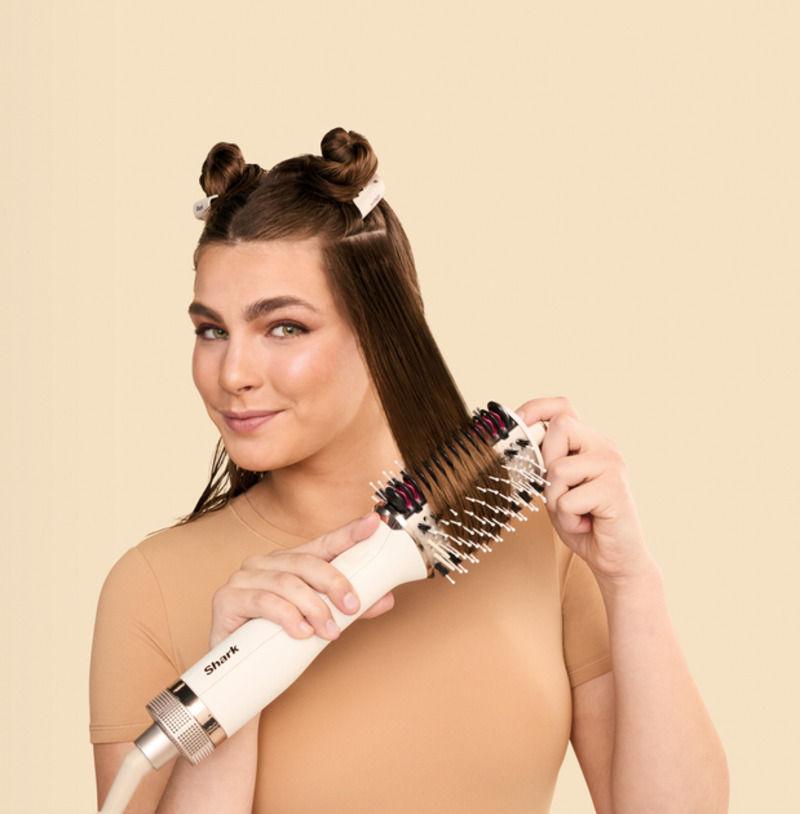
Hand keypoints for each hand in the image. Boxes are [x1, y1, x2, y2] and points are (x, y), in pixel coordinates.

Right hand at [209, 511, 394, 647]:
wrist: (237, 674)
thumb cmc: (277, 640)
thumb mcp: (318, 621)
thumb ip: (347, 609)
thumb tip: (386, 600)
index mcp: (289, 562)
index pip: (324, 543)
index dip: (349, 532)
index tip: (373, 523)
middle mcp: (266, 563)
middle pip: (306, 562)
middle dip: (335, 582)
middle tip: (353, 606)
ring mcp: (244, 578)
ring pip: (287, 583)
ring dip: (314, 607)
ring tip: (330, 632)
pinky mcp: (227, 599)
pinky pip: (263, 602)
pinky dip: (287, 617)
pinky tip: (301, 632)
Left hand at [514, 396, 658, 586]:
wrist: (616, 558)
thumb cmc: (583, 521)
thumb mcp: (556, 487)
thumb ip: (545, 464)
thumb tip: (518, 441)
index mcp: (590, 443)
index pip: (564, 407)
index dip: (536, 408)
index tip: (517, 422)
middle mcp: (605, 447)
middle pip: (560, 428)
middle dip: (546, 462)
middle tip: (559, 491)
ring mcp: (612, 465)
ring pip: (558, 468)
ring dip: (555, 499)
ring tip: (574, 512)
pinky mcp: (614, 489)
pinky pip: (567, 499)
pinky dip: (567, 519)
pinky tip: (585, 524)